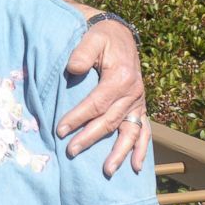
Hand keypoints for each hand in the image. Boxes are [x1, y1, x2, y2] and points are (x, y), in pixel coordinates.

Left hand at [56, 18, 148, 175]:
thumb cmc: (101, 38)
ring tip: (107, 170)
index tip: (61, 130)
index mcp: (120, 78)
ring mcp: (138, 102)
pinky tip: (135, 166)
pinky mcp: (139, 107)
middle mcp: (133, 93)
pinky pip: (143, 131)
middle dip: (90, 138)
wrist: (119, 34)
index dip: (78, 117)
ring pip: (129, 132)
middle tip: (71, 151)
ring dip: (119, 152)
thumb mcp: (91, 38)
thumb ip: (82, 52)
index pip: (96, 104)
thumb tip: (73, 69)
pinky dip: (140, 149)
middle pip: (110, 121)